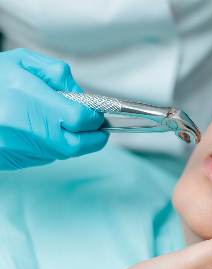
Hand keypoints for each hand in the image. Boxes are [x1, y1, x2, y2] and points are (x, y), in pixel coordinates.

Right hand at [0, 48, 107, 170]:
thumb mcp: (22, 63)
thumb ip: (57, 75)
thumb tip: (80, 95)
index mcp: (31, 100)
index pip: (81, 119)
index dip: (95, 118)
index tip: (97, 115)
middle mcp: (26, 129)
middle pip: (77, 146)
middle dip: (93, 140)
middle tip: (97, 131)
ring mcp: (18, 148)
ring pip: (60, 153)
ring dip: (71, 142)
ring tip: (63, 125)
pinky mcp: (12, 160)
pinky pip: (42, 158)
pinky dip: (50, 147)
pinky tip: (40, 132)